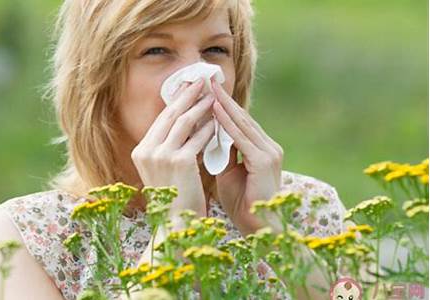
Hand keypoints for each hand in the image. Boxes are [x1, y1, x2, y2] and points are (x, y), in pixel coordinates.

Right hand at [131, 78, 215, 218]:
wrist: (175, 226)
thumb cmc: (174, 200)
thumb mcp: (164, 171)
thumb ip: (168, 148)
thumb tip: (186, 123)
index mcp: (141, 152)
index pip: (161, 119)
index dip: (176, 101)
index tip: (188, 87)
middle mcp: (147, 151)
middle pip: (171, 114)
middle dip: (188, 94)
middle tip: (202, 79)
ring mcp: (161, 155)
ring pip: (184, 121)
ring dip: (200, 106)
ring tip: (214, 95)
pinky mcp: (179, 161)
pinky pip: (198, 138)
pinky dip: (209, 127)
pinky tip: (218, 120)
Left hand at [210, 77, 283, 235]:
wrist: (259, 228)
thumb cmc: (242, 203)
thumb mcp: (228, 173)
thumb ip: (222, 154)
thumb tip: (207, 137)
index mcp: (261, 149)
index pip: (239, 122)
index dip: (222, 106)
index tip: (206, 90)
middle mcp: (268, 146)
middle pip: (242, 117)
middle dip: (222, 98)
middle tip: (206, 79)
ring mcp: (269, 152)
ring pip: (242, 123)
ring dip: (223, 105)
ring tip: (208, 88)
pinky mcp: (264, 160)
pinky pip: (241, 138)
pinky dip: (227, 124)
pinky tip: (215, 111)